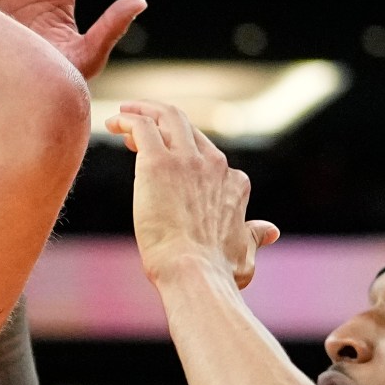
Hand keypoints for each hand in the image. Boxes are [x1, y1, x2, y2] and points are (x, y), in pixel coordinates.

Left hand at [107, 101, 279, 288]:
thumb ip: (255, 236)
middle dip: (163, 122)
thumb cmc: (217, 272)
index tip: (162, 161)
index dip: (183, 153)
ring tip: (123, 115)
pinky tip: (113, 123)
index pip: (208, 155)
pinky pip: (142, 126)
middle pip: (188, 127)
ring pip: (167, 117)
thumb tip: (271, 232)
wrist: (194, 274)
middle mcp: (215, 165)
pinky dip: (127, 119)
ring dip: (145, 110)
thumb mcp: (245, 251)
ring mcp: (188, 161)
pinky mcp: (158, 163)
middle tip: (137, 126)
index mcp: (234, 183)